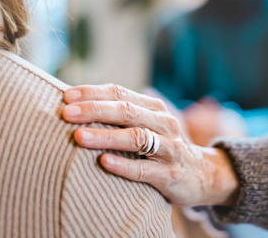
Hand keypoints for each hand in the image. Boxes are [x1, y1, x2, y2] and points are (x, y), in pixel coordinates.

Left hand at [61, 84, 239, 206]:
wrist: (201, 174)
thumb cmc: (163, 146)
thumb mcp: (150, 123)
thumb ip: (124, 111)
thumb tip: (83, 97)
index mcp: (155, 107)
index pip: (121, 93)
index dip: (93, 93)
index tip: (66, 96)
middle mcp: (164, 123)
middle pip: (127, 111)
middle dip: (94, 110)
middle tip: (67, 113)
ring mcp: (169, 148)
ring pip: (136, 138)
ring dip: (105, 137)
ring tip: (78, 137)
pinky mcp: (170, 174)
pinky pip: (144, 169)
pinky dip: (123, 165)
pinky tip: (103, 162)